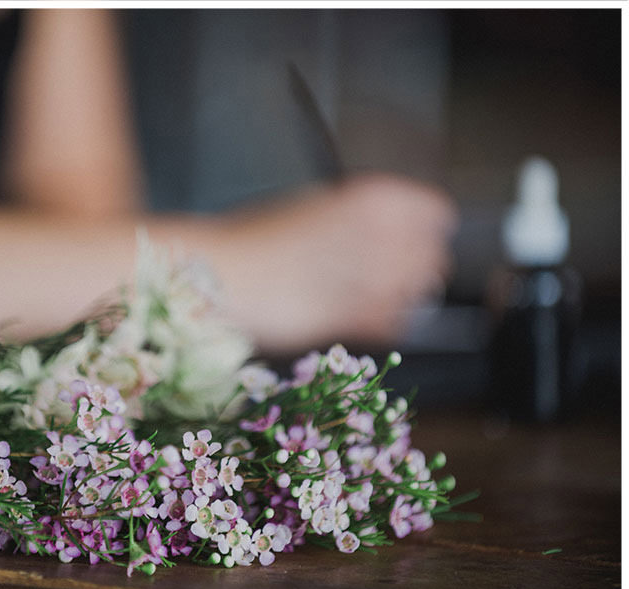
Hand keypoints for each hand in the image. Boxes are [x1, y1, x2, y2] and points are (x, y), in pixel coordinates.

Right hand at [222, 173, 456, 349]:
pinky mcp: (360, 319)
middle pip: (433, 258)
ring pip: (418, 295)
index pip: (436, 215)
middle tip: (377, 277)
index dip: (418, 231)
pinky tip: (349, 319)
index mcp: (377, 198)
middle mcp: (388, 234)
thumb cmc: (254, 238)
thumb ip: (359, 217)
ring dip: (396, 298)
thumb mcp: (315, 205)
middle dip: (411, 269)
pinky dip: (378, 325)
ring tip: (359, 299)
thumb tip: (384, 233)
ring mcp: (378, 279)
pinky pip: (393, 325)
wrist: (218, 275)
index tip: (398, 242)